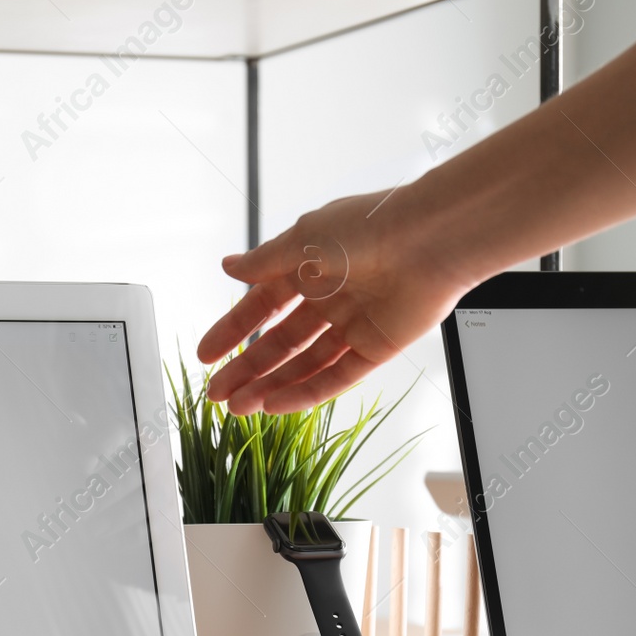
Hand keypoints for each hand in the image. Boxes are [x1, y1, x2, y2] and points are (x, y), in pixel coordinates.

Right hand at [196, 189, 470, 415]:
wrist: (429, 239)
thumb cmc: (368, 227)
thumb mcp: (303, 241)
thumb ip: (264, 264)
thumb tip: (227, 267)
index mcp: (307, 267)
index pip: (260, 307)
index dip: (232, 331)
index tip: (206, 356)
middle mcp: (327, 298)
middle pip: (279, 343)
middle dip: (246, 370)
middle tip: (216, 395)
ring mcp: (351, 325)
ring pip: (304, 364)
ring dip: (271, 386)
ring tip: (239, 408)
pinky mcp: (376, 347)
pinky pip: (336, 376)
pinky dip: (306, 392)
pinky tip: (276, 405)